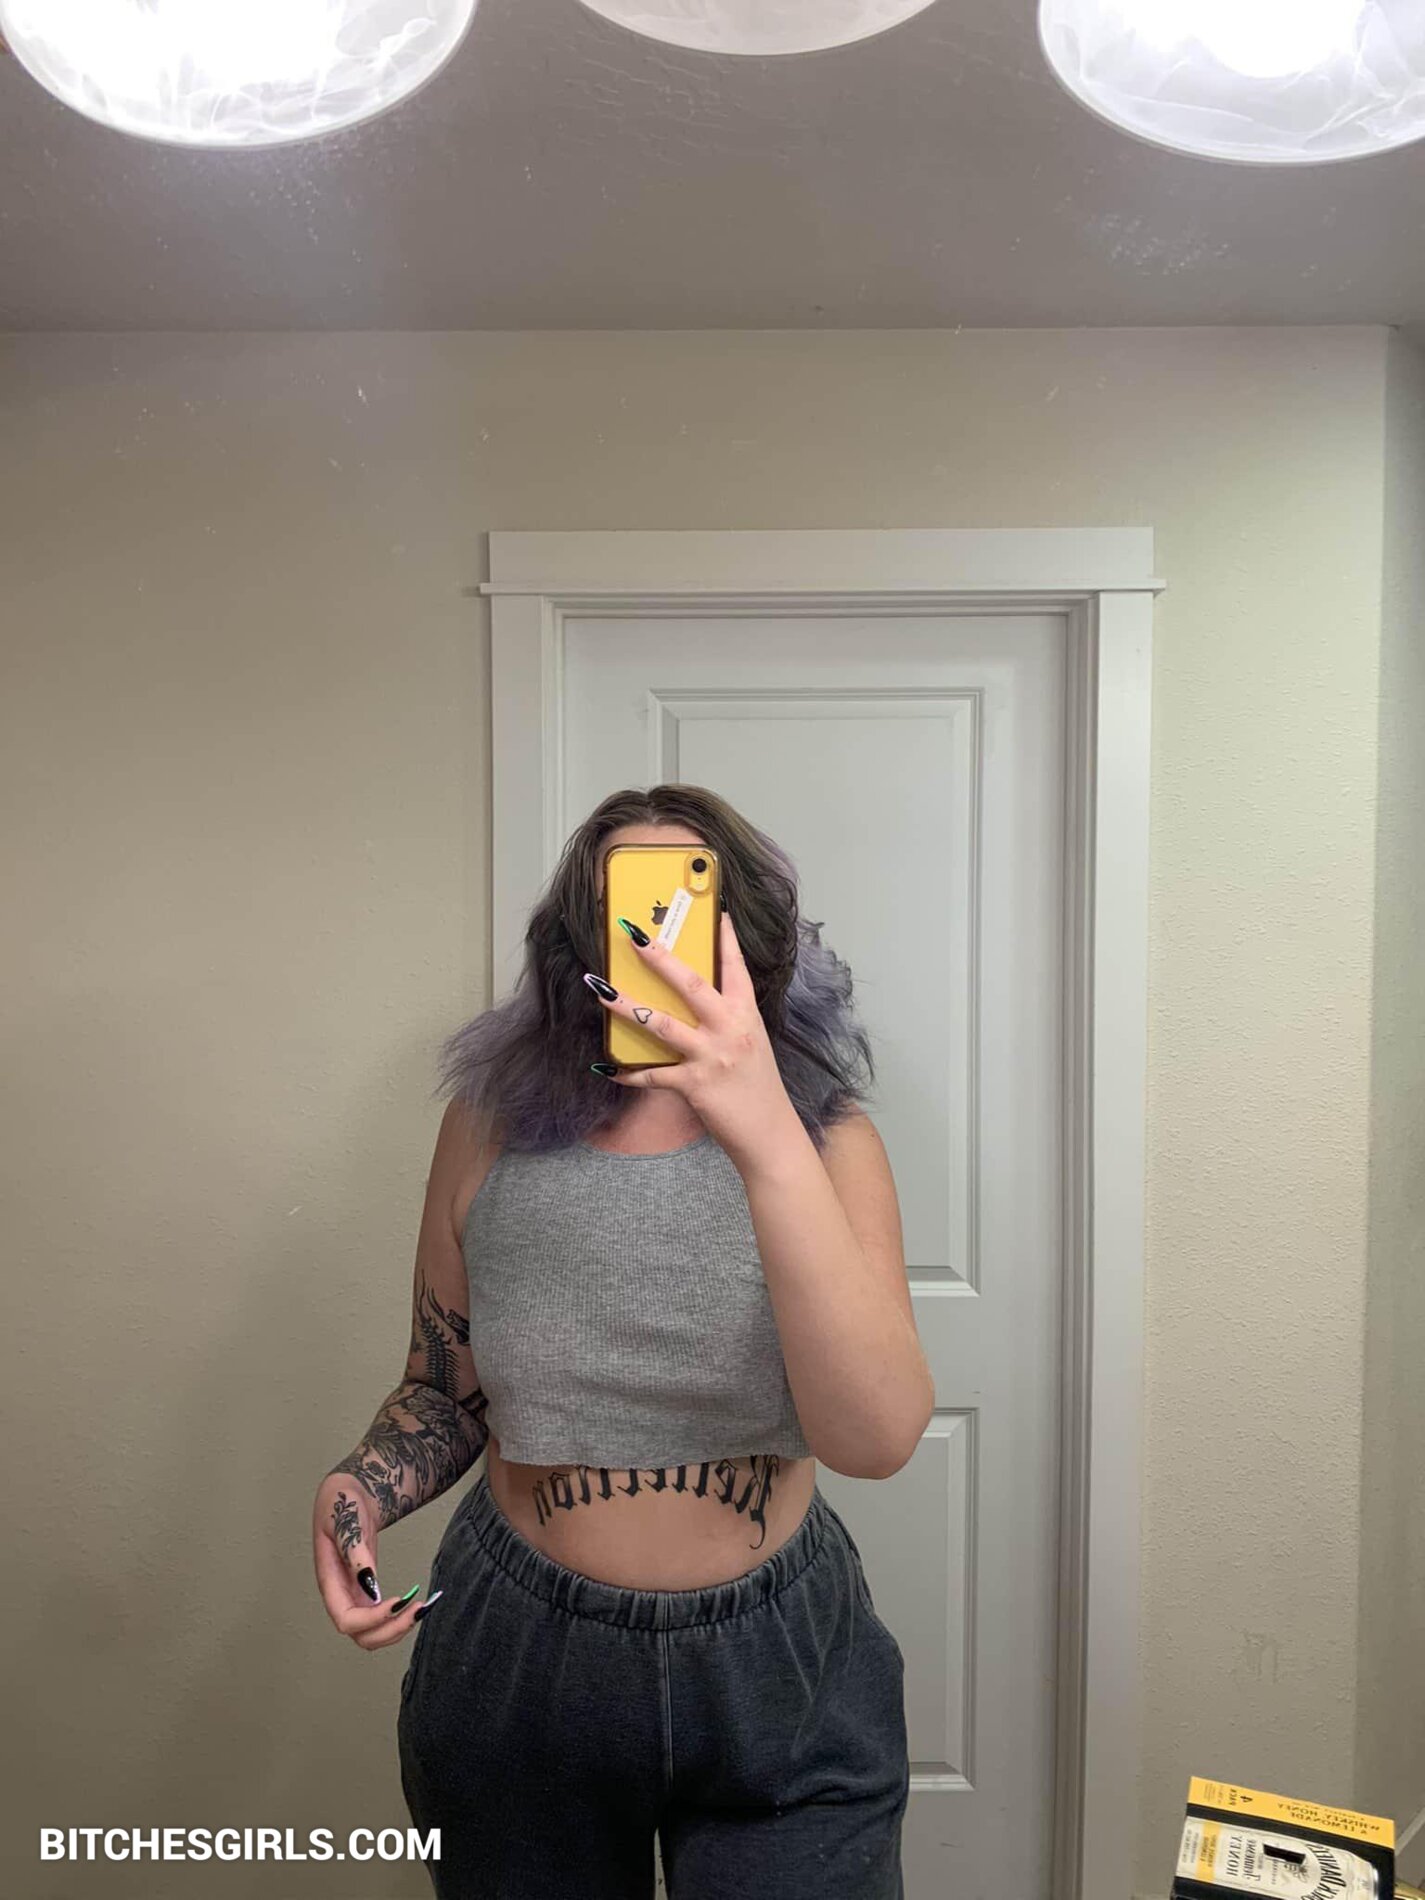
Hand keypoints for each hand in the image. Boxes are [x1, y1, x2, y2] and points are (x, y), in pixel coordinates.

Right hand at [311, 1471, 435, 1651]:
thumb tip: (367, 1582)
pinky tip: (417, 1605)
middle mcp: (339, 1594)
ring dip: (397, 1629)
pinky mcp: (367, 1592)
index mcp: (329, 1579)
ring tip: (421, 1609)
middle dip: (389, 1631)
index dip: (371, 1620)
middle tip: (417, 1610)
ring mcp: (353, 1596)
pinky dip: (399, 1618)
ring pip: (371, 1634)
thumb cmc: (342, 1502)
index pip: (345, 1619)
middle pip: (360, 1635)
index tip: (398, 1602)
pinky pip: (381, 1618)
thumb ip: (354, 1550)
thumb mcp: (346, 1519)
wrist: (349, 1494)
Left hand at [584, 909, 801, 1172]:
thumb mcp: (751, 1042)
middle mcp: (730, 1029)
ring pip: (661, 1023)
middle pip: (691, 984)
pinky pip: (652, 1075)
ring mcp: (711, 1056)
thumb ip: (727, 1019)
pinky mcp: (694, 1085)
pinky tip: (604, 1067)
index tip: (714, 912)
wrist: (769, 1134)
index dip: (724, 938)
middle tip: (632, 933)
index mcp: (747, 1015)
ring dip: (625, 1004)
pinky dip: (627, 1072)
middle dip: (658, 957)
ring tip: (598, 986)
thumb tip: (693, 1000)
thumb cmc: (757, 1087)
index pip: (735, 968)